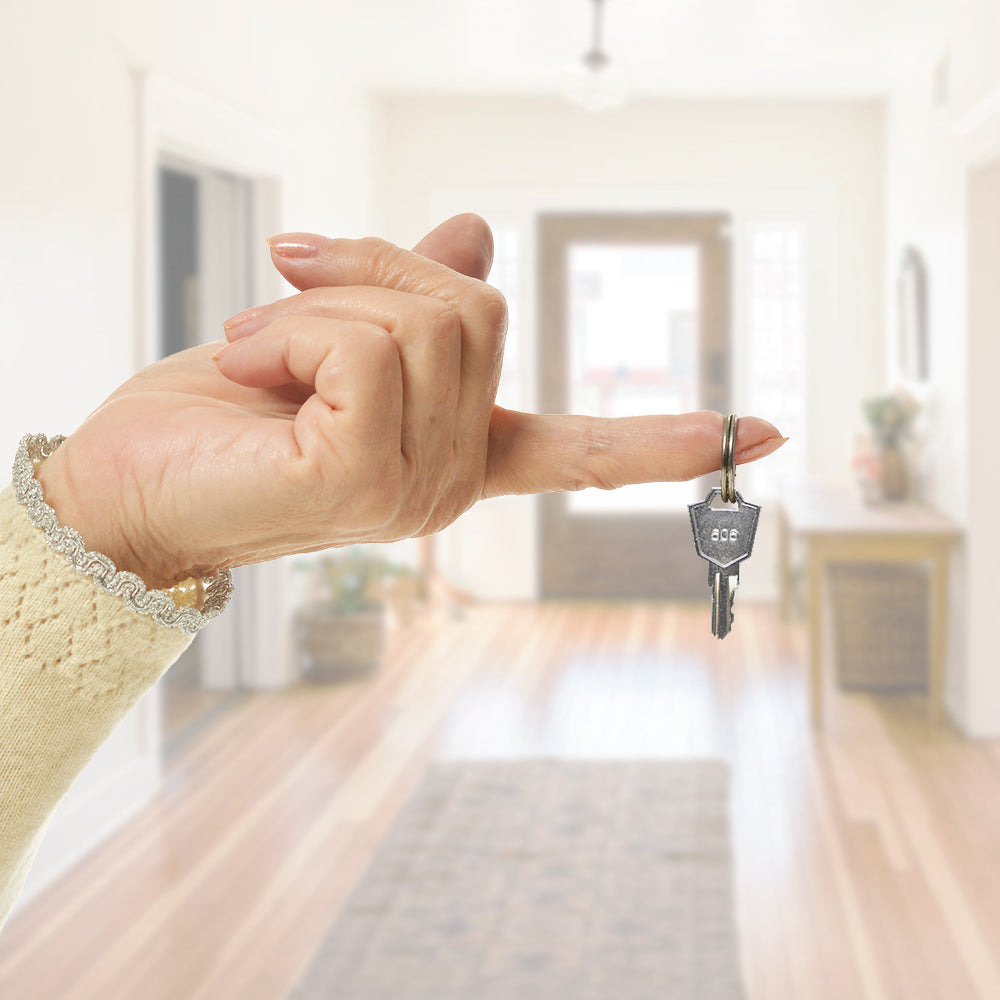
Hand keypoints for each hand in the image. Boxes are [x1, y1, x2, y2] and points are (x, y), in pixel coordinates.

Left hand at [36, 215, 784, 590]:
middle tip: (284, 295)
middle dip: (369, 268)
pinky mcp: (368, 480)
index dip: (666, 436)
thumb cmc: (221, 419)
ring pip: (427, 318)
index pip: (581, 450)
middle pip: (475, 308)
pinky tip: (250, 372)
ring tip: (256, 348)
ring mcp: (416, 490)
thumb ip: (407, 294)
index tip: (763, 437)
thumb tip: (477, 229)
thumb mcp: (326, 336)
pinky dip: (292, 328)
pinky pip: (366, 347)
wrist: (124, 487)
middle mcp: (450, 482)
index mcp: (454, 455)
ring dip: (318, 299)